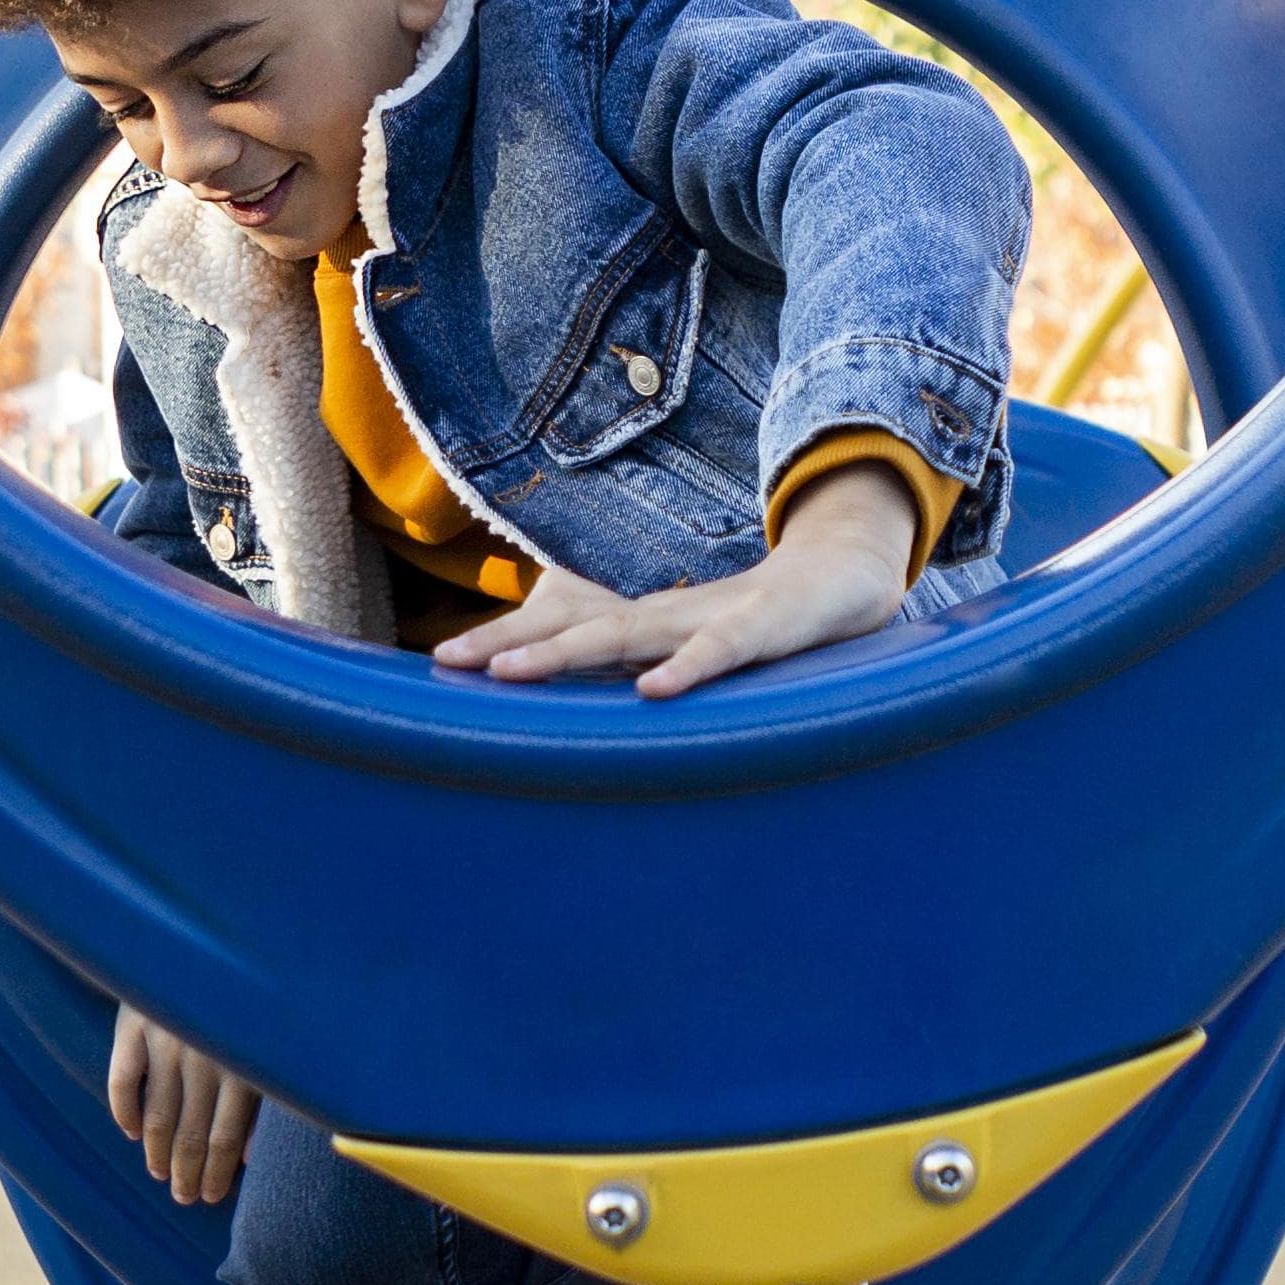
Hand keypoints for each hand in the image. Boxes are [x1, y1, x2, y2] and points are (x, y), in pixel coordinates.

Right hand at [107, 1005, 259, 1204]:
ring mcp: (166, 1040)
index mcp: (244, 1062)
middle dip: (188, 1172)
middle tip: (184, 1197)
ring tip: (159, 1175)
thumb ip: (263, 1093)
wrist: (197, 934)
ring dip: (157, 1152)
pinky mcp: (133, 1023)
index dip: (219, 1171)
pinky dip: (124, 1110)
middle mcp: (204, 1055)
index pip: (227, 1135)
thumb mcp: (267, 1039)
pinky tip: (132, 1132)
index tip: (213, 1196)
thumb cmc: (248, 994)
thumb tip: (254, 1156)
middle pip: (191, 1131)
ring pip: (157, 1114)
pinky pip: (121, 1079)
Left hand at [429, 459, 917, 698]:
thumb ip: (640, 672)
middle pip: (573, 627)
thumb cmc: (757, 622)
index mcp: (642, 622)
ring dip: (568, 652)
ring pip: (628, 634)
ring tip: (512, 671)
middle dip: (510, 645)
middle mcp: (661, 615)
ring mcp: (706, 618)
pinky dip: (686, 669)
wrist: (843, 575)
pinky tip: (653, 690)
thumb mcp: (687, 650)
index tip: (441, 661)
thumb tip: (589, 708)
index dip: (503, 641)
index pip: (561, 628)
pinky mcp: (759, 630)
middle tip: (450, 661)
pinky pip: (718, 653)